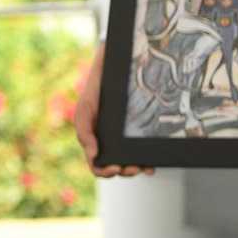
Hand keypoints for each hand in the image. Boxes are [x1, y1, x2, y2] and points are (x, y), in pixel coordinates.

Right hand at [73, 43, 153, 178]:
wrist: (113, 66)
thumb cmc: (96, 88)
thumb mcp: (85, 109)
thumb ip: (85, 133)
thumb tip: (93, 157)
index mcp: (95, 139)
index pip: (97, 164)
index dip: (104, 170)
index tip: (114, 167)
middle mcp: (111, 141)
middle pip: (117, 166)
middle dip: (124, 171)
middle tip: (133, 168)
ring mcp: (126, 136)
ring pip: (131, 160)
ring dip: (136, 168)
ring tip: (143, 167)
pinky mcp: (140, 129)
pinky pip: (144, 147)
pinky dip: (148, 158)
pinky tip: (152, 162)